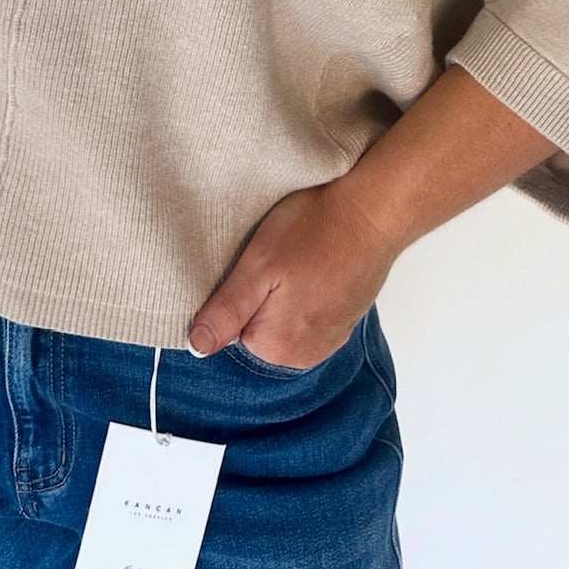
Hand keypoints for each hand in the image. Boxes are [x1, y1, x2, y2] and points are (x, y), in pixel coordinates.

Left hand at [186, 175, 399, 367]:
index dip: (239, 292)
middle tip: (279, 259)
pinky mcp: (344, 322)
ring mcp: (329, 340)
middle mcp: (305, 355)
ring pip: (284, 319)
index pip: (232, 329)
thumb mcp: (258, 265)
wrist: (372, 213)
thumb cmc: (314, 230)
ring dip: (286, 293)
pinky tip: (316, 264)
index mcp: (277, 347)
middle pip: (259, 328)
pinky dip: (309, 292)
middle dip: (262, 295)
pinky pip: (309, 313)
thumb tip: (196, 346)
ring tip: (300, 259)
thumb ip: (226, 311)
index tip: (257, 267)